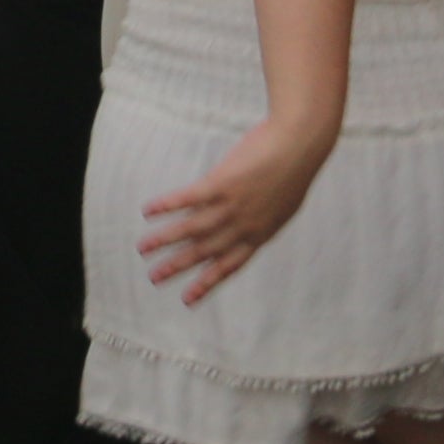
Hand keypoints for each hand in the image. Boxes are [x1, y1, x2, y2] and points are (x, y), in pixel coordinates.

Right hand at [140, 113, 336, 304]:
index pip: (228, 266)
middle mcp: (243, 226)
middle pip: (204, 252)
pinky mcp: (222, 183)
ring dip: (164, 240)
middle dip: (177, 267)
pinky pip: (189, 198)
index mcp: (259, 235)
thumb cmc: (294, 170)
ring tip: (142, 248)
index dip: (206, 283)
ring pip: (192, 229)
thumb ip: (259, 220)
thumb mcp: (281, 206)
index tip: (187, 299)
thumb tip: (240, 227)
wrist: (301, 144)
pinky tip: (148, 211)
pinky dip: (167, 206)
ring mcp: (232, 205)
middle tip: (154, 278)